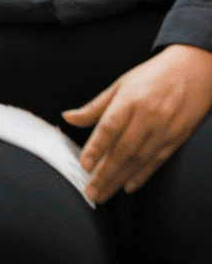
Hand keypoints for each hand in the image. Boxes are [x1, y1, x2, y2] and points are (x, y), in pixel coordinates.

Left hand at [61, 44, 211, 202]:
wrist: (194, 70)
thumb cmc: (153, 76)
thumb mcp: (120, 84)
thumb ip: (95, 106)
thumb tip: (68, 117)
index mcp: (130, 100)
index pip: (109, 127)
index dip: (96, 147)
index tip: (84, 165)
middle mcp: (147, 117)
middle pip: (123, 150)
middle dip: (105, 174)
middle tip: (90, 192)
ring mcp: (164, 130)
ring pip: (138, 160)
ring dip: (119, 179)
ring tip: (103, 194)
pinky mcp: (176, 139)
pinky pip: (156, 161)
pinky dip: (142, 176)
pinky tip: (128, 186)